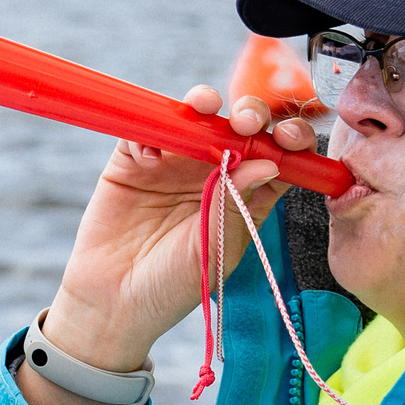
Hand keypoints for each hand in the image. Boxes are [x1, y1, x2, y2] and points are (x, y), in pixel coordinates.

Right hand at [19, 89, 314, 404]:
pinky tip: (157, 141)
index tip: (290, 138)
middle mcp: (215, 171)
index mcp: (247, 195)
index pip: (279, 156)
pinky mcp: (134, 158)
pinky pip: (147, 126)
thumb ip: (236, 204)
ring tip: (205, 109)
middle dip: (251, 114)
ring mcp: (175, 161)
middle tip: (247, 123)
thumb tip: (266, 162)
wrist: (114, 302)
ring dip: (205, 102)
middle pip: (242, 127)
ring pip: (197, 116)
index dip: (291, 139)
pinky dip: (154, 121)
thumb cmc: (174, 285)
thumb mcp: (216, 250)